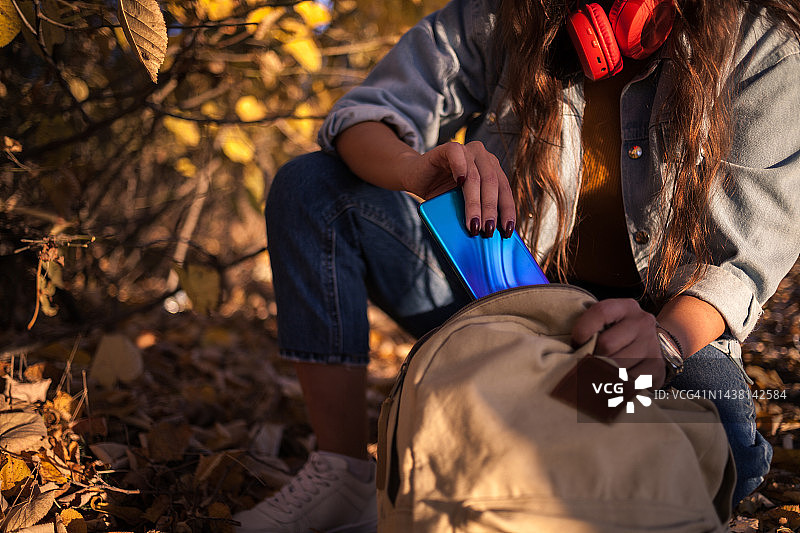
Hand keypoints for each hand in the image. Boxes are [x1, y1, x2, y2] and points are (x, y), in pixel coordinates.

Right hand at [400, 141, 515, 237]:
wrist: (416, 178)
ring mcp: (467, 150)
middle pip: (491, 184)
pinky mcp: (447, 148)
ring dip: (474, 202)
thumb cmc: (440, 194)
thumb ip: (476, 213)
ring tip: (473, 224)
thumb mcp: (462, 205)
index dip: (507, 210)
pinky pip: (456, 155)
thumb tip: (488, 233)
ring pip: (475, 176)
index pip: (505, 190)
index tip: (507, 231)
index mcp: (493, 170)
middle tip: (487, 231)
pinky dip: (459, 168)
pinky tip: (459, 182)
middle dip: (490, 210)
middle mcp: (483, 158)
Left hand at [572, 298, 665, 387]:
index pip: (601, 312)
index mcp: (626, 307)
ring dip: (603, 373)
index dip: (583, 329)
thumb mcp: (604, 323)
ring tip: (598, 373)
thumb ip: (590, 329)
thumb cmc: (615, 333)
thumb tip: (571, 351)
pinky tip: (613, 381)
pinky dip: (617, 385)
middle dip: (592, 356)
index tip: (575, 342)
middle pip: (607, 344)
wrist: (648, 345)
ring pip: (617, 366)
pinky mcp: (657, 366)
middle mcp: (642, 322)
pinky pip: (630, 381)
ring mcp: (652, 344)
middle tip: (586, 362)